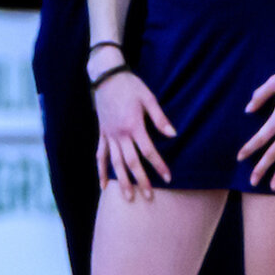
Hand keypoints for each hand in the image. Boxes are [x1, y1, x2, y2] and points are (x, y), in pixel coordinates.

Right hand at [92, 66, 174, 200]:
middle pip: (131, 162)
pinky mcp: (102, 134)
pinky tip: (103, 186)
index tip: (168, 178)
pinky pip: (100, 155)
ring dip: (122, 181)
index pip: (148, 151)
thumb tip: (173, 134)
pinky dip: (101, 171)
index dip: (159, 165)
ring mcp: (109, 135)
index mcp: (133, 125)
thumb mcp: (149, 98)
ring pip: (115, 163)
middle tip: (149, 197)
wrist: (106, 77)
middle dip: (141, 180)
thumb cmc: (130, 86)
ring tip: (128, 197)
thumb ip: (160, 118)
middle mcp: (120, 134)